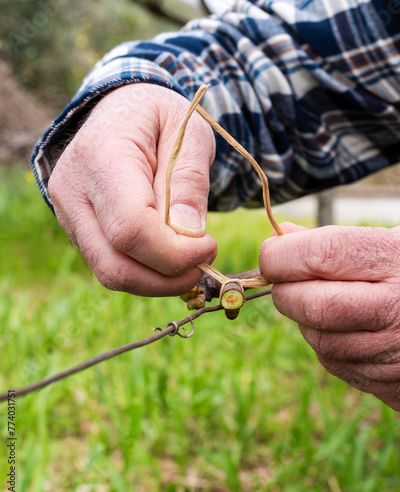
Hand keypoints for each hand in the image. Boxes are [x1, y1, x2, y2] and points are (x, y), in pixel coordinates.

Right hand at [48, 84, 216, 295]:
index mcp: (101, 157)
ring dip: (158, 281)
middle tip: (204, 262)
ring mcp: (68, 214)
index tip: (209, 246)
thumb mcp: (187, 132)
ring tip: (190, 259)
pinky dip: (145, 272)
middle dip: (168, 278)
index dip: (175, 252)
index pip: (132, 228)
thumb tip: (189, 235)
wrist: (119, 110)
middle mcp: (73, 192)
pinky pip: (110, 266)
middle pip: (115, 265)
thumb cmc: (157, 117)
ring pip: (111, 273)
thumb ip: (189, 181)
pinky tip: (168, 255)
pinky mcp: (76, 229)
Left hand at [260, 222, 399, 410]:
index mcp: (398, 260)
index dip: (282, 255)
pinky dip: (328, 343)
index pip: (322, 255)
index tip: (271, 254)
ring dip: (306, 319)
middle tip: (286, 279)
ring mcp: (396, 354)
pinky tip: (346, 326)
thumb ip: (336, 239)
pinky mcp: (392, 386)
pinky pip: (336, 363)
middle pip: (314, 306)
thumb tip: (282, 236)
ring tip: (325, 300)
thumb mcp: (390, 241)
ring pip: (319, 340)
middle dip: (286, 291)